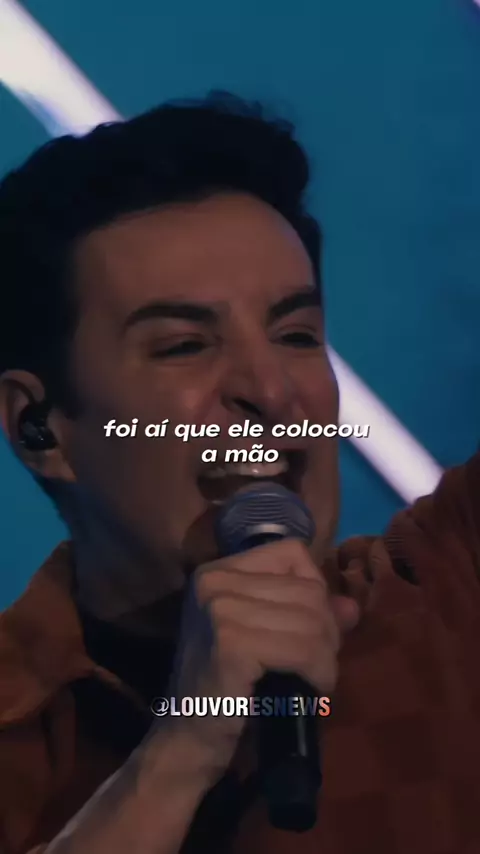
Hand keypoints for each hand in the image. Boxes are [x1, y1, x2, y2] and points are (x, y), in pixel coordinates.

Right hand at [165, 539, 358, 774]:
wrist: (190, 740)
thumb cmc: (229, 689)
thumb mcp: (268, 639)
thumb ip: (309, 615)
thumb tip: (352, 606)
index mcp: (218, 571)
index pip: (292, 553)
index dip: (313, 590)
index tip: (308, 630)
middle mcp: (214, 581)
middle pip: (308, 589)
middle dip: (326, 632)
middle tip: (316, 667)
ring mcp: (220, 610)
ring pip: (312, 620)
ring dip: (326, 658)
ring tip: (313, 681)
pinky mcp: (231, 644)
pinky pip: (304, 649)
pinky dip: (320, 673)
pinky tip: (311, 692)